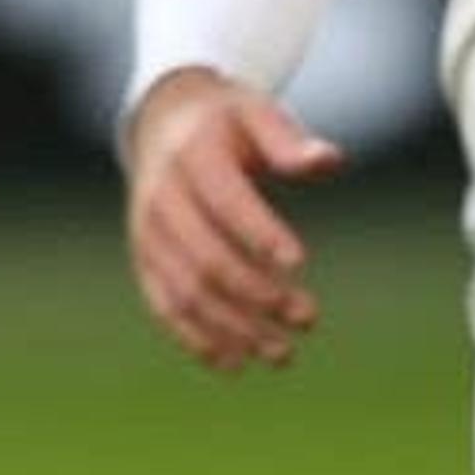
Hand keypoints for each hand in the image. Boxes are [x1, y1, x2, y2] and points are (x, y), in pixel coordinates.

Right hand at [123, 66, 340, 369]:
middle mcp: (161, 196)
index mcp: (192, 156)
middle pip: (206, 257)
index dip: (260, 234)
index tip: (301, 263)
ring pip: (185, 291)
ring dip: (232, 328)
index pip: (226, 202)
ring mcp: (147, 231)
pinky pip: (163, 305)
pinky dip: (196, 338)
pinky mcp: (144, 258)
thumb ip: (288, 140)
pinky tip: (235, 362)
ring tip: (282, 353)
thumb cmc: (226, 120)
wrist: (163, 122)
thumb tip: (329, 160)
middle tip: (308, 319)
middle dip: (257, 295)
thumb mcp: (255, 112)